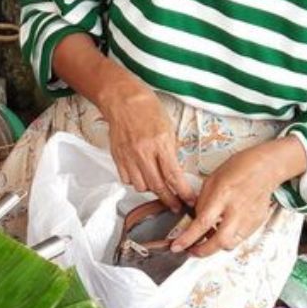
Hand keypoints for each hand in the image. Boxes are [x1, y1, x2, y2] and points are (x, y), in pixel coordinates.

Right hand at [96, 74, 194, 211]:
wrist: (123, 101)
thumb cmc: (148, 110)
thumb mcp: (168, 129)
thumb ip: (170, 152)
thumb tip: (176, 174)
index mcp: (159, 143)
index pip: (173, 175)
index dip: (182, 192)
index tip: (189, 201)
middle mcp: (143, 152)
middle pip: (157, 186)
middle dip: (169, 200)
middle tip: (176, 206)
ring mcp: (128, 157)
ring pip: (141, 186)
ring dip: (151, 189)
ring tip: (157, 185)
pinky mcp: (117, 158)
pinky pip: (127, 180)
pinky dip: (136, 181)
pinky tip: (141, 175)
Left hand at [170, 137, 306, 256]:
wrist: (266, 167)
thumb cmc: (239, 168)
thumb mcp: (212, 180)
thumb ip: (202, 202)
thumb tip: (194, 221)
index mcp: (223, 195)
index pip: (202, 223)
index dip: (187, 238)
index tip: (177, 246)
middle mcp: (238, 209)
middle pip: (220, 241)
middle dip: (202, 251)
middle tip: (191, 250)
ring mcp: (250, 218)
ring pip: (230, 244)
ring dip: (215, 247)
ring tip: (206, 240)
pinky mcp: (257, 223)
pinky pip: (239, 239)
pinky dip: (228, 239)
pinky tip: (221, 232)